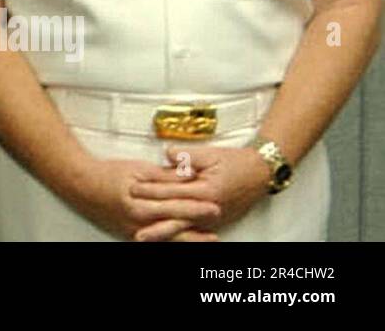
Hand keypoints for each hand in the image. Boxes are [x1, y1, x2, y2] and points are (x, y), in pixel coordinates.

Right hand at [65, 155, 221, 240]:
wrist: (81, 185)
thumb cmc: (107, 174)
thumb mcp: (136, 170)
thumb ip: (162, 176)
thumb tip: (184, 176)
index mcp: (140, 203)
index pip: (174, 204)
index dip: (196, 205)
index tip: (215, 204)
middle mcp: (139, 221)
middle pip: (174, 224)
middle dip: (198, 222)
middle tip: (218, 219)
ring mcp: (135, 230)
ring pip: (168, 237)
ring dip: (190, 238)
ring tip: (209, 238)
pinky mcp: (131, 235)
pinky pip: (157, 241)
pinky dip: (172, 241)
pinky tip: (183, 242)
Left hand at [129, 145, 270, 240]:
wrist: (260, 173)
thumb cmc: (235, 162)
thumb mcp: (210, 154)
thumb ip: (187, 155)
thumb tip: (167, 154)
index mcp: (207, 191)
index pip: (173, 192)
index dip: (152, 190)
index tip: (133, 188)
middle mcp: (209, 209)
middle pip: (176, 217)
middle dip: (153, 219)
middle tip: (133, 220)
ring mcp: (213, 218)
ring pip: (184, 228)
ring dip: (163, 232)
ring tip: (143, 236)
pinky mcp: (214, 220)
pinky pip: (193, 230)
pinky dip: (178, 234)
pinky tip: (165, 237)